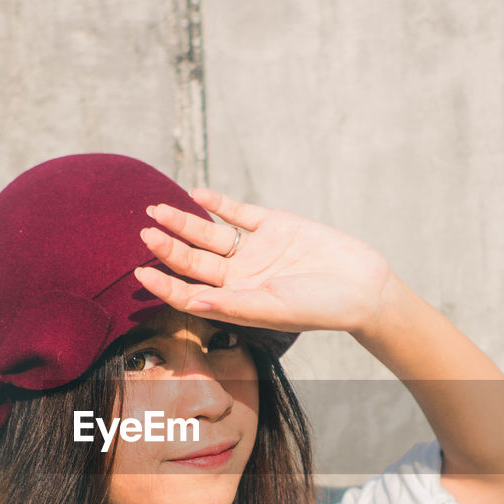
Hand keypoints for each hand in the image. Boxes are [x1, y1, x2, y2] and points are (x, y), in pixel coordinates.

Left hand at [133, 188, 396, 334]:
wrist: (363, 286)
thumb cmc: (320, 308)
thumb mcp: (273, 308)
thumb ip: (232, 305)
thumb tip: (191, 303)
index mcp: (236, 301)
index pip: (190, 293)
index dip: (164, 285)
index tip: (140, 274)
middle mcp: (240, 276)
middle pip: (194, 261)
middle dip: (168, 248)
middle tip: (143, 233)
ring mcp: (255, 249)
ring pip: (209, 234)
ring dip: (183, 222)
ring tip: (155, 210)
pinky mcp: (274, 225)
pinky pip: (238, 213)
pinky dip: (217, 203)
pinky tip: (196, 194)